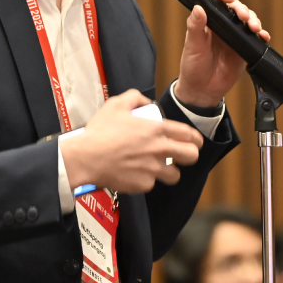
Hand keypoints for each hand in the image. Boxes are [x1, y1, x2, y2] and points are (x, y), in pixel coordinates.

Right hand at [59, 89, 202, 193]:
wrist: (86, 157)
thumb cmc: (101, 131)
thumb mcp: (116, 104)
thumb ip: (135, 98)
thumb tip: (145, 102)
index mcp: (156, 129)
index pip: (189, 135)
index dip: (196, 139)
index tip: (195, 142)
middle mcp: (159, 149)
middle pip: (191, 156)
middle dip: (190, 155)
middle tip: (181, 155)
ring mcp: (153, 169)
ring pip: (174, 176)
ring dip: (168, 171)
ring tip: (158, 167)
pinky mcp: (143, 184)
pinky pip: (151, 183)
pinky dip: (145, 179)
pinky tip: (134, 173)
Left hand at [173, 0, 269, 106]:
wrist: (203, 90)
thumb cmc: (193, 66)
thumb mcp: (192, 46)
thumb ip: (195, 27)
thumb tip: (198, 7)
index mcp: (208, 21)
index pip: (216, 0)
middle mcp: (222, 26)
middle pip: (236, 8)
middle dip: (242, 8)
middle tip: (243, 16)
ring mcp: (235, 36)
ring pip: (248, 20)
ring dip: (253, 20)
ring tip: (254, 27)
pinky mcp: (244, 49)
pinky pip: (256, 38)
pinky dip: (262, 35)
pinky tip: (263, 36)